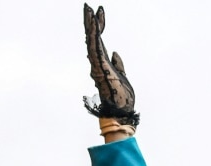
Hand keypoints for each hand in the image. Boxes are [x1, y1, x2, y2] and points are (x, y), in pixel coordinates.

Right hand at [83, 4, 137, 124]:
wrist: (122, 110)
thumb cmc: (122, 97)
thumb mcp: (122, 75)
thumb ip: (118, 64)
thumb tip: (115, 53)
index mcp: (103, 62)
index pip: (99, 40)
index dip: (99, 26)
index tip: (100, 13)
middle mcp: (97, 62)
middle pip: (92, 37)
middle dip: (90, 21)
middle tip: (88, 6)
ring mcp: (97, 64)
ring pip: (91, 40)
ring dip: (90, 24)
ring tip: (88, 10)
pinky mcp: (100, 66)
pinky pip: (95, 47)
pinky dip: (94, 35)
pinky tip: (93, 24)